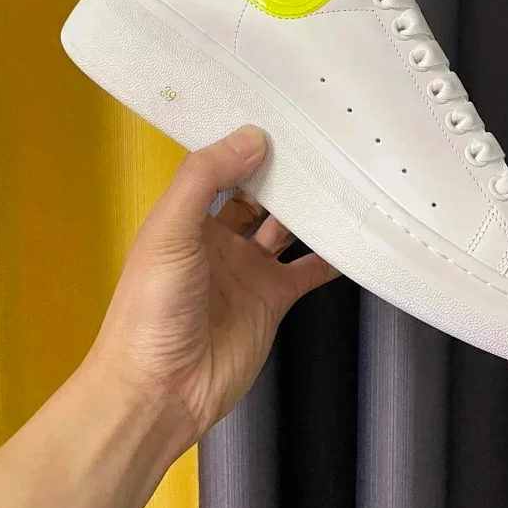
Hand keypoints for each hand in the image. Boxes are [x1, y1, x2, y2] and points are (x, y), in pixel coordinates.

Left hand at [87, 125, 338, 454]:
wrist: (160, 391)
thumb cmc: (151, 309)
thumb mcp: (169, 231)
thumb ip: (205, 179)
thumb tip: (252, 135)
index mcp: (186, 217)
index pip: (220, 168)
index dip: (245, 144)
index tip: (281, 116)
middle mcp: (218, 238)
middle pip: (257, 194)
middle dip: (283, 171)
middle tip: (323, 140)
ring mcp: (247, 270)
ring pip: (286, 227)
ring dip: (310, 208)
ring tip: (344, 177)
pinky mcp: (273, 300)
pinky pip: (308, 270)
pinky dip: (331, 256)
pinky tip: (355, 237)